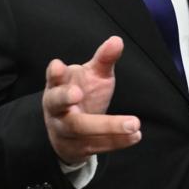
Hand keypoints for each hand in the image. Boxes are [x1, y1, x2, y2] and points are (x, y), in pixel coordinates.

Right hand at [42, 36, 141, 164]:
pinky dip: (118, 141)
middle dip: (66, 98)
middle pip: (58, 104)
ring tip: (134, 123)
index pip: (52, 78)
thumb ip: (103, 60)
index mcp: (57, 86)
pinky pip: (97, 145)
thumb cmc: (83, 94)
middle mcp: (56, 108)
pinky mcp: (77, 148)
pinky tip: (136, 135)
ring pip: (80, 129)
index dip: (54, 73)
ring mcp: (64, 130)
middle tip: (77, 93)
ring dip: (108, 127)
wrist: (70, 133)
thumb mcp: (92, 76)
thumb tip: (117, 40)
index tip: (58, 66)